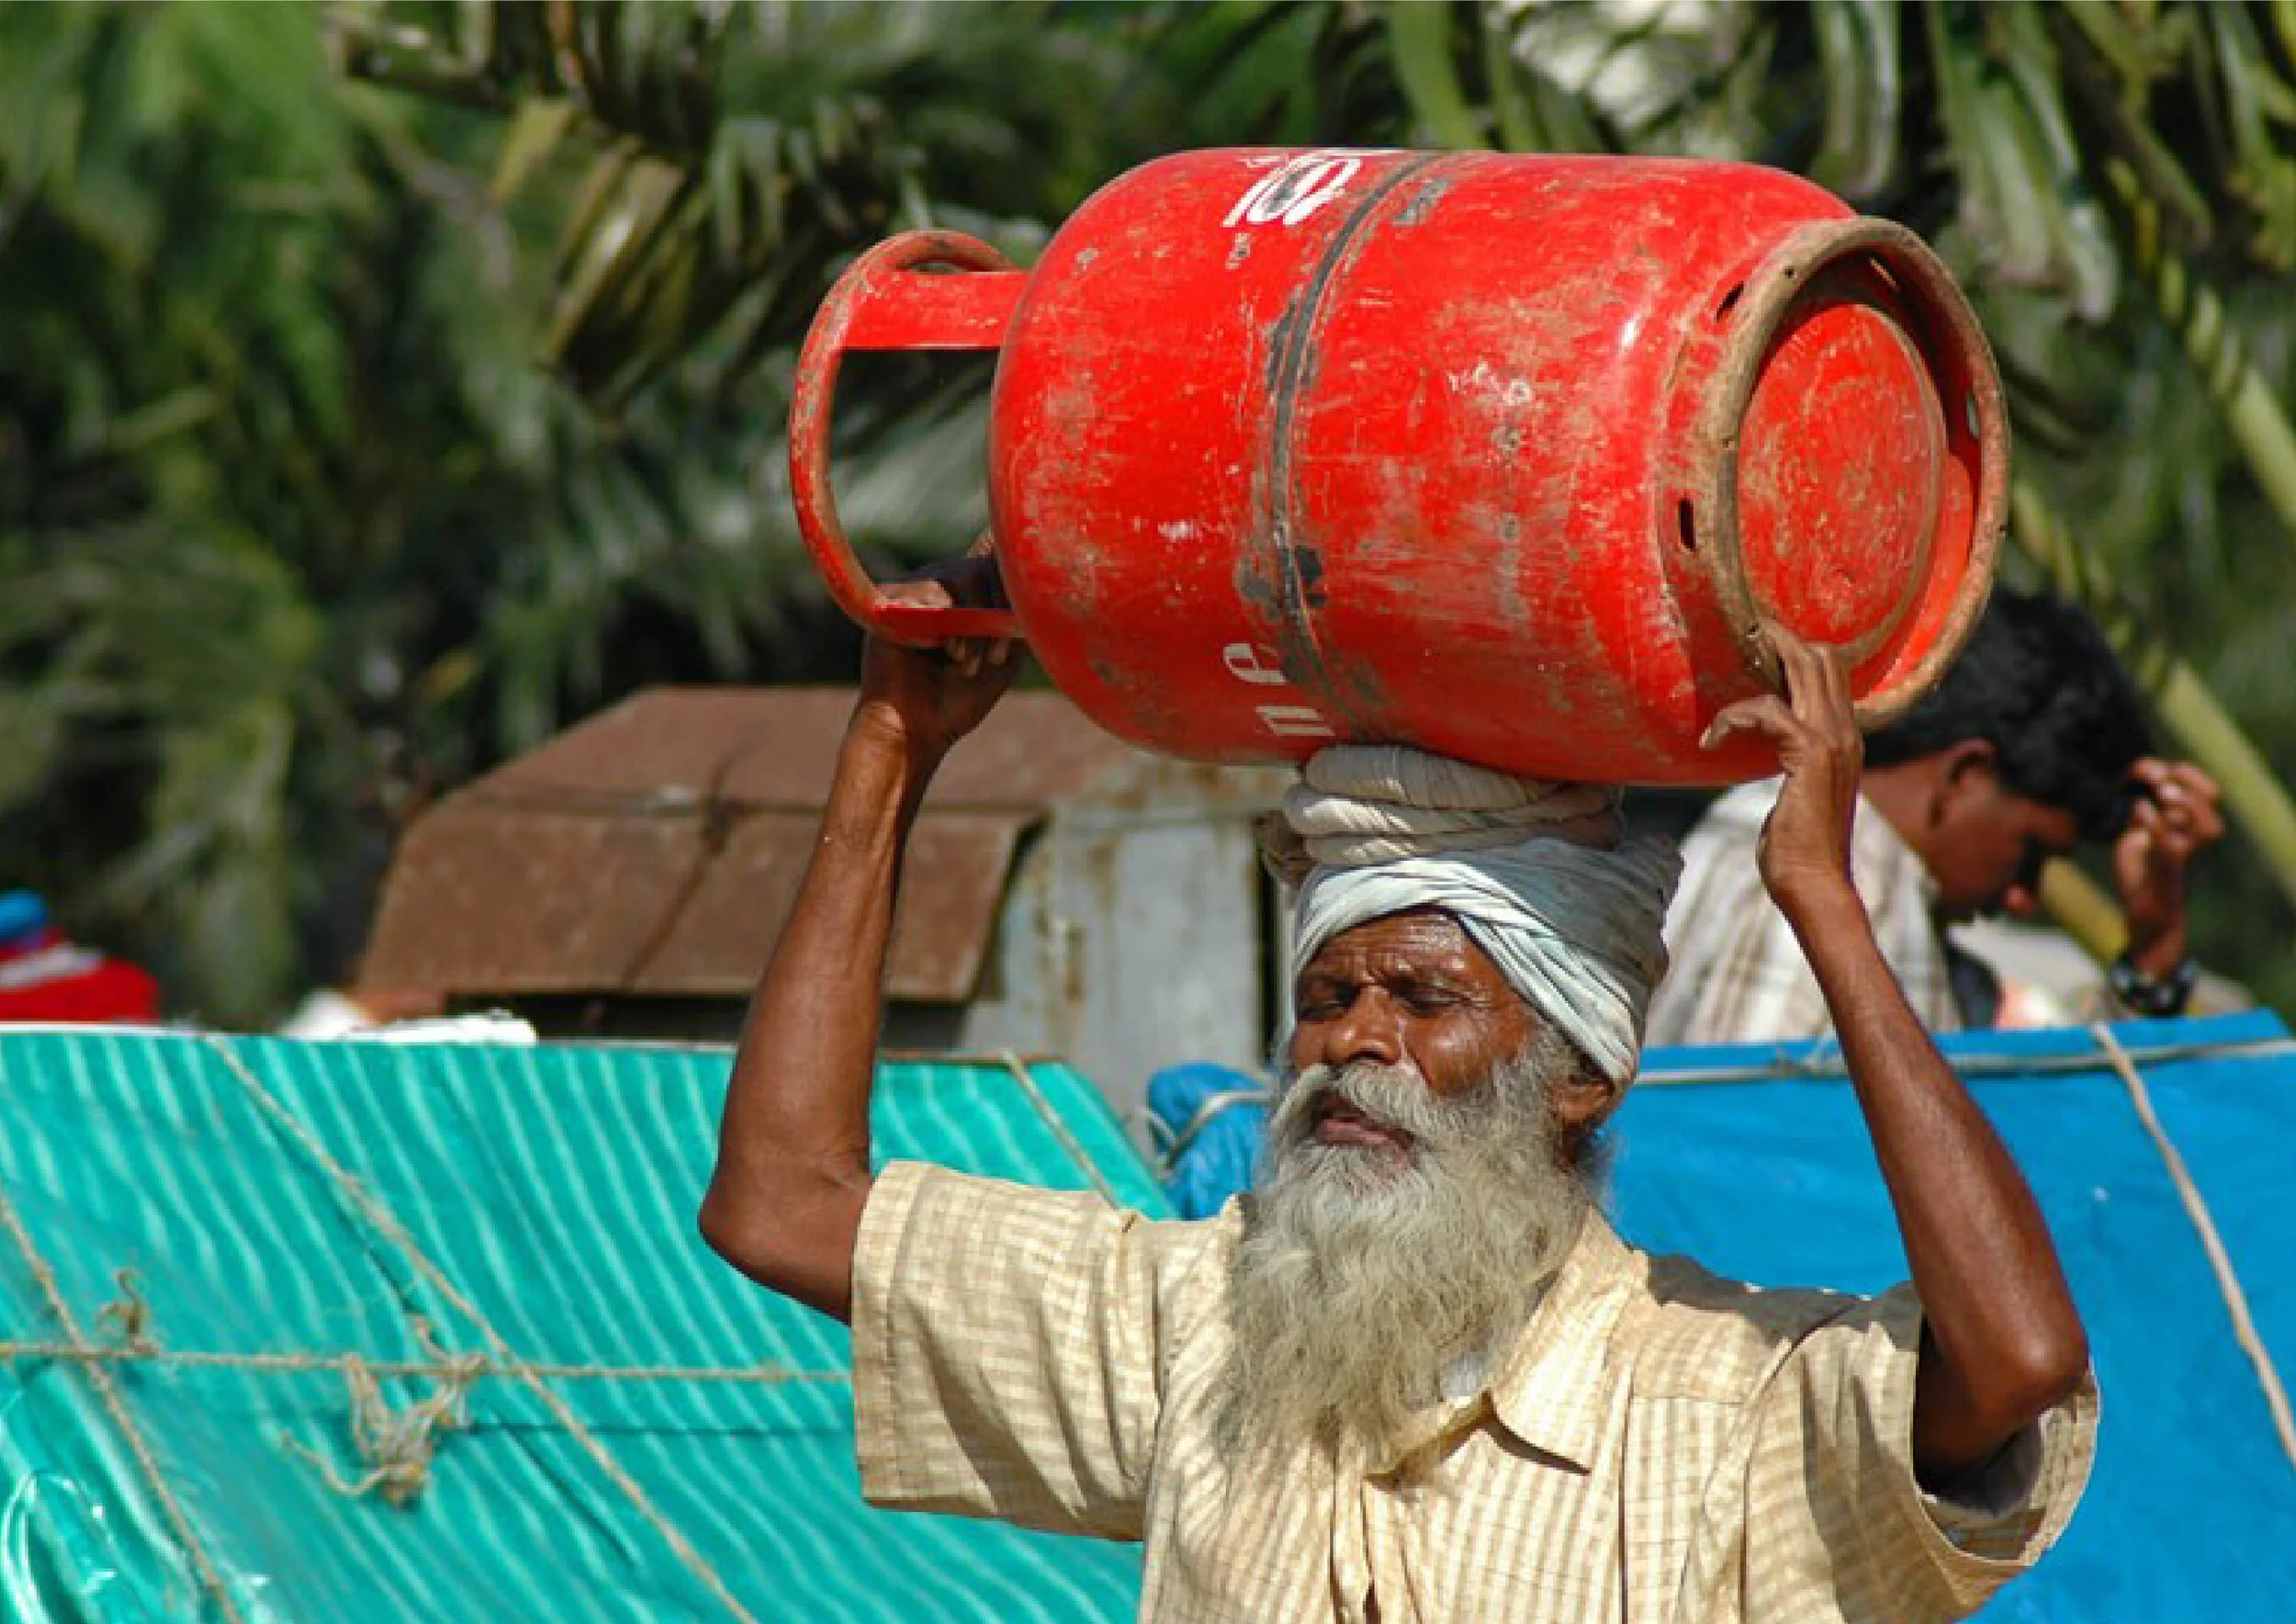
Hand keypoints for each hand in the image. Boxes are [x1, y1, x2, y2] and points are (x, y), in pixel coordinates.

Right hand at [854, 547, 1020, 767]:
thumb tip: (1034, 587)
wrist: (916, 731)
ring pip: (954, 579)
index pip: (991, 561)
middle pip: (978, 568)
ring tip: (965, 663)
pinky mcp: (885, 603)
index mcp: (966, 596)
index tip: (1019, 622)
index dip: (1010, 580)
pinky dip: (939, 625)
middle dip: (995, 610)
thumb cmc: (959, 699)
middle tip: (996, 658)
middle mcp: (937, 585)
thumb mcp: (1004, 656)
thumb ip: (1017, 619)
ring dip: (969, 625)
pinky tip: (937, 651)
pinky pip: (921, 595)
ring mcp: (911, 593)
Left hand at [1702, 623, 1863, 925]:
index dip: (1797, 651)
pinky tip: (1710, 741)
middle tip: (1740, 629)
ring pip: (1802, 669)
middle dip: (1778, 637)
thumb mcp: (1796, 794)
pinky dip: (1733, 718)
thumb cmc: (1797, 848)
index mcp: (1844, 739)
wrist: (1814, 883)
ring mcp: (1832, 741)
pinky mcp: (1809, 754)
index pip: (1831, 673)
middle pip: (1821, 658)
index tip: (1756, 643)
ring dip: (1758, 659)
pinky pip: (1766, 711)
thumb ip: (1790, 764)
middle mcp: (1846, 732)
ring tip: (1721, 661)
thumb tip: (1762, 751)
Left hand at [2113, 758, 2223, 973]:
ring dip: (2185, 804)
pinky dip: (2156, 823)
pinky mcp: (2170, 874)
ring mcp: (2185, 855)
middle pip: (2213, 800)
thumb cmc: (2142, 870)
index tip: (2161, 768)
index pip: (2208, 791)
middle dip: (2188, 782)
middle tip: (2160, 781)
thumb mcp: (2136, 833)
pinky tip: (2138, 808)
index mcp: (2189, 825)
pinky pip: (2173, 846)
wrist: (2145, 912)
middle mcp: (2193, 838)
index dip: (2189, 774)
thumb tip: (2137, 775)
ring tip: (2159, 795)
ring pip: (2208, 826)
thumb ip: (2140, 808)